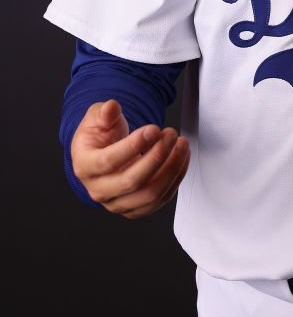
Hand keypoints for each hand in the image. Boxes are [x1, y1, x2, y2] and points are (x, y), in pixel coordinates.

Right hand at [71, 100, 190, 218]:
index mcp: (84, 166)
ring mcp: (117, 203)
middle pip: (132, 181)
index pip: (108, 161)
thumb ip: (103, 112)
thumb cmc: (99, 136)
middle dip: (157, 156)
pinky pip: (160, 200)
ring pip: (149, 194)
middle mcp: (98, 190)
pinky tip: (182, 157)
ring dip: (172, 168)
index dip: (133, 145)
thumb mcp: (96, 117)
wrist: (103, 153)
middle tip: (171, 134)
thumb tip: (111, 108)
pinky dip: (176, 178)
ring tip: (181, 144)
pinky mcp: (136, 209)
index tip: (154, 129)